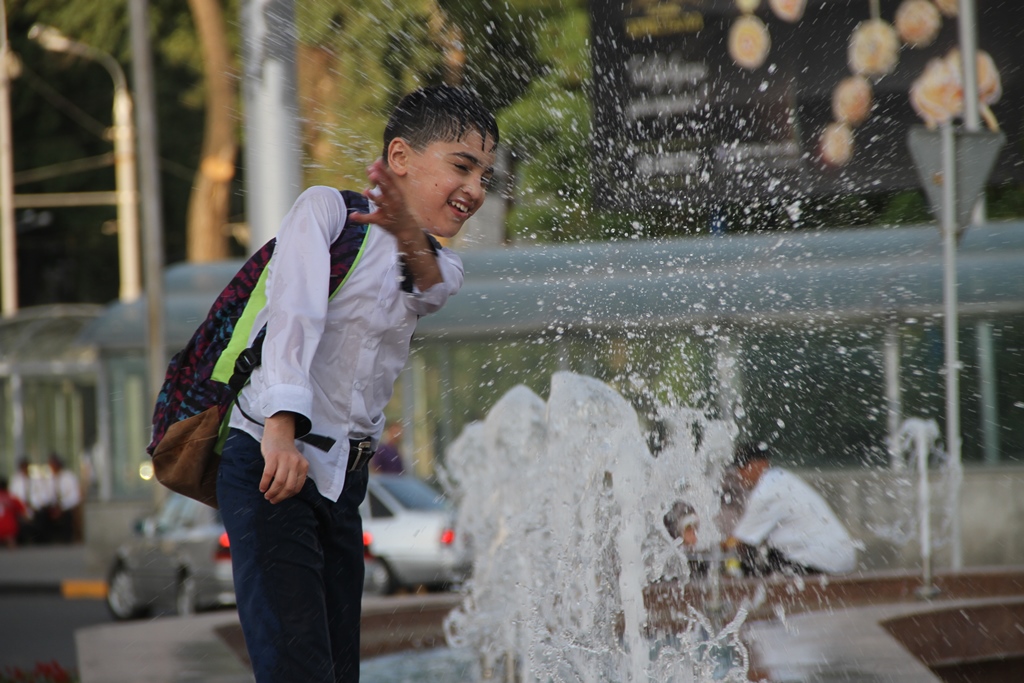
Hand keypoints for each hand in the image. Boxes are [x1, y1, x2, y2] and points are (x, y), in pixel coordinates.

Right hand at [260, 412, 308, 503]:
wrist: (279, 434)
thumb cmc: (286, 452)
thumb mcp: (296, 463)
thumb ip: (294, 475)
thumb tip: (286, 494)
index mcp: (304, 466)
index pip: (297, 487)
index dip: (288, 496)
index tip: (280, 498)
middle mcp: (296, 463)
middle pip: (288, 487)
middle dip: (280, 497)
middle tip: (272, 500)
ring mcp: (284, 459)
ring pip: (279, 482)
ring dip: (272, 492)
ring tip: (267, 495)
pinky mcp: (273, 456)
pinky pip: (268, 475)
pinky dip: (264, 484)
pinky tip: (262, 488)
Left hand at [350, 158, 442, 289]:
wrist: (406, 227)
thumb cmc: (397, 206)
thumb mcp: (394, 192)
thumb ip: (384, 178)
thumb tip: (376, 161)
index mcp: (397, 193)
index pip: (390, 180)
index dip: (383, 171)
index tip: (376, 162)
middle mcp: (394, 202)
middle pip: (386, 190)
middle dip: (380, 182)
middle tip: (372, 173)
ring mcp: (388, 212)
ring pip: (381, 203)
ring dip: (374, 197)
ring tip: (366, 191)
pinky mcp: (382, 221)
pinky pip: (371, 219)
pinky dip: (361, 218)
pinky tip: (353, 215)